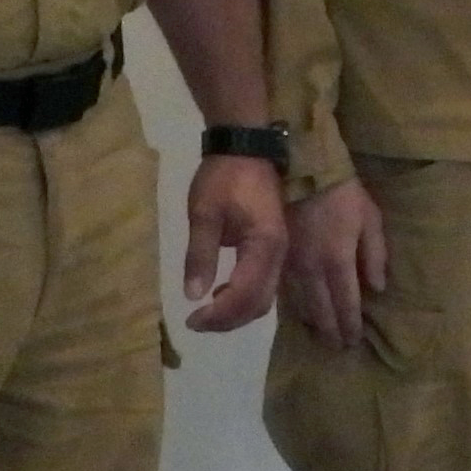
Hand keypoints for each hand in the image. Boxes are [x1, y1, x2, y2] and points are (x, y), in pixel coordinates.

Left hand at [178, 155, 287, 332]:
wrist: (246, 148)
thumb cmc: (223, 178)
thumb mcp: (204, 213)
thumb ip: (200, 255)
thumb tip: (192, 296)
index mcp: (264, 246)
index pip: (244, 295)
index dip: (218, 314)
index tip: (190, 319)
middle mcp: (278, 255)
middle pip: (258, 304)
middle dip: (227, 320)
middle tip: (195, 322)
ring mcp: (279, 254)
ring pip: (263, 299)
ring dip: (235, 313)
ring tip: (205, 312)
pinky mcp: (273, 250)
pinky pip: (263, 286)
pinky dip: (242, 299)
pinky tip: (220, 294)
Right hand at [288, 175, 389, 352]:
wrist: (299, 169)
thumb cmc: (342, 192)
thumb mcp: (370, 217)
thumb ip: (375, 254)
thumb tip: (377, 288)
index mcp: (338, 261)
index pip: (346, 304)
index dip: (350, 325)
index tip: (354, 341)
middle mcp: (313, 270)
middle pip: (322, 310)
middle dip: (332, 331)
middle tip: (339, 347)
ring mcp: (292, 265)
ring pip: (302, 304)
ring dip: (314, 322)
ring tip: (322, 336)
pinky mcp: (278, 257)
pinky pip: (287, 290)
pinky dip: (297, 305)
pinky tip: (302, 312)